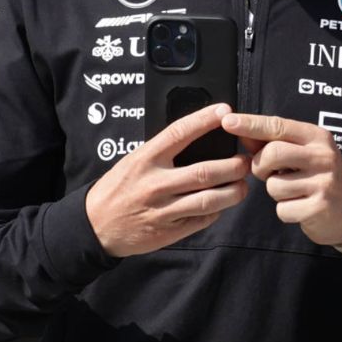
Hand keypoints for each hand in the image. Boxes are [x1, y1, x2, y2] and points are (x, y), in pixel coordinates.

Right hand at [85, 104, 250, 257]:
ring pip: (209, 200)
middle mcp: (155, 183)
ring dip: (234, 191)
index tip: (226, 111)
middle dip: (234, 166)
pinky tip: (223, 202)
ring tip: (242, 184)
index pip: (179, 133)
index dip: (205, 120)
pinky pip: (202, 219)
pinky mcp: (169, 230)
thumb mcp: (135, 161)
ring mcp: (163, 209)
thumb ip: (163, 151)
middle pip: (205, 172)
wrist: (95, 225)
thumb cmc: (119, 187)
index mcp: (145, 159)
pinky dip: (218, 210)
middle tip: (245, 161)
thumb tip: (200, 135)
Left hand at [224, 111, 341, 245]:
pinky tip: (300, 207)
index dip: (251, 124)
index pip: (278, 126)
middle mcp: (323, 156)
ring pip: (274, 185)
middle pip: (272, 153)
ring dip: (276, 192)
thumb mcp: (303, 154)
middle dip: (261, 166)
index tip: (228, 121)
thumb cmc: (319, 177)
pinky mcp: (320, 207)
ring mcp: (324, 182)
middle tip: (268, 173)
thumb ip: (274, 143)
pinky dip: (286, 211)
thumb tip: (243, 133)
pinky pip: (283, 209)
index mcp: (317, 137)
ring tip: (294, 191)